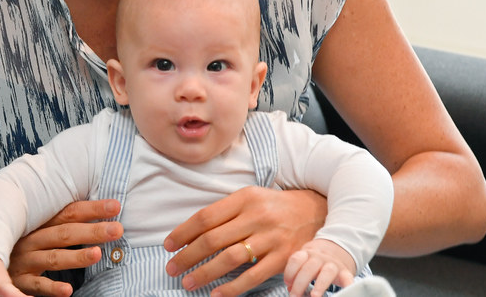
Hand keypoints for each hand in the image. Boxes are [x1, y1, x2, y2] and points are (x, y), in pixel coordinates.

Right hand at [6, 199, 122, 296]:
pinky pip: (36, 286)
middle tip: (117, 229)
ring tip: (97, 254)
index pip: (68, 213)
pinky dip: (51, 288)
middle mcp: (31, 239)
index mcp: (38, 223)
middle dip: (92, 230)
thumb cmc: (18, 242)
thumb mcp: (35, 228)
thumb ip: (60, 222)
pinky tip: (68, 290)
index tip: (115, 206)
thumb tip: (96, 213)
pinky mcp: (18, 281)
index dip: (92, 209)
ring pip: (53, 258)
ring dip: (76, 256)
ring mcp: (24, 260)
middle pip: (65, 233)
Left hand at [162, 187, 325, 295]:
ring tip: (188, 282)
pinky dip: (232, 288)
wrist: (316, 211)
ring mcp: (271, 238)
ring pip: (229, 258)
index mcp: (245, 198)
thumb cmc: (275, 206)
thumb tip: (193, 233)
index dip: (183, 233)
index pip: (206, 217)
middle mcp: (257, 217)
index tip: (169, 245)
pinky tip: (216, 294)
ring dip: (205, 273)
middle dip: (187, 256)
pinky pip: (253, 276)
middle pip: (213, 239)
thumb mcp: (251, 198)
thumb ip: (225, 212)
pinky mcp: (283, 258)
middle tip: (171, 268)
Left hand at [283, 239, 354, 296]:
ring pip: (327, 272)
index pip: (296, 260)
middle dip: (300, 284)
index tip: (288, 283)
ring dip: (320, 285)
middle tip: (295, 296)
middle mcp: (320, 257)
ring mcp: (333, 264)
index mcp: (307, 254)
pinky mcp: (345, 272)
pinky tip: (346, 291)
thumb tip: (291, 289)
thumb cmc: (316, 260)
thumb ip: (297, 273)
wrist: (336, 249)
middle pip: (309, 268)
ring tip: (314, 296)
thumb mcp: (305, 261)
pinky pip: (347, 278)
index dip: (290, 272)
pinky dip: (347, 285)